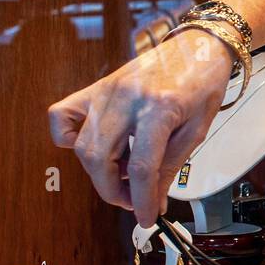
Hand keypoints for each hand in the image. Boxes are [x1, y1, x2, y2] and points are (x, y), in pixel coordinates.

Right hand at [48, 30, 233, 225]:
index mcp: (159, 108)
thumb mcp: (196, 130)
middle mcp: (127, 98)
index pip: (141, 168)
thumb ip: (170, 167)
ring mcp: (106, 90)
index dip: (141, 200)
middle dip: (113, 190)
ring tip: (125, 175)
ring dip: (99, 172)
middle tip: (133, 199)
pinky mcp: (97, 87)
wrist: (199, 46)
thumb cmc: (203, 83)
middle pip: (100, 159)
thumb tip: (153, 201)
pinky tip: (97, 147)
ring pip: (81, 145)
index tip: (146, 217)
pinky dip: (69, 138)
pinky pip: (62, 115)